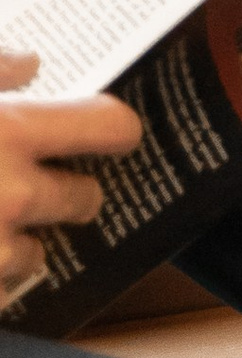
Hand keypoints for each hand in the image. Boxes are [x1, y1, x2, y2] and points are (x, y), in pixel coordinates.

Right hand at [0, 51, 142, 307]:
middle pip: (87, 198)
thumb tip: (34, 63)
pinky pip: (1, 295)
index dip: (114, 130)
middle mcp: (12, 193)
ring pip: (37, 255)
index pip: (112, 127)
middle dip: (67, 193)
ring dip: (16, 245)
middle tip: (33, 185)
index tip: (111, 135)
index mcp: (9, 131)